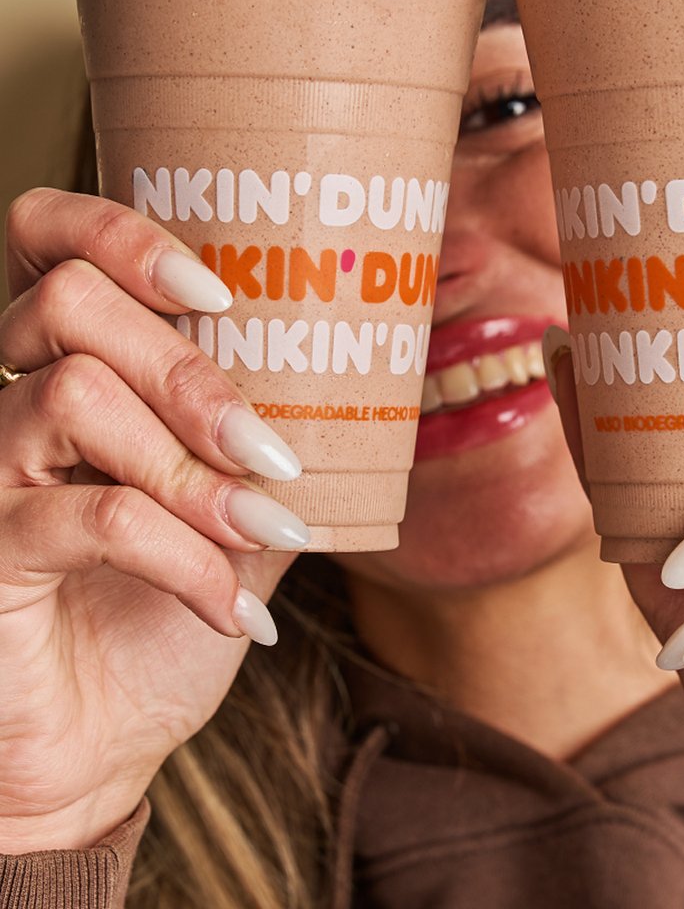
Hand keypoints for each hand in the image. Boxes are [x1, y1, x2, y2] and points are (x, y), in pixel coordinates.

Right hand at [0, 189, 308, 851]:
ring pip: (74, 395)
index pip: (46, 239)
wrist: (97, 746)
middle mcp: (7, 402)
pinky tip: (228, 610)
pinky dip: (184, 557)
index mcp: (66, 368)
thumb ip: (263, 444)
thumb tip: (352, 388)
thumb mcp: (233, 516)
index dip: (121, 234)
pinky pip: (91, 513)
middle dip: (188, 371)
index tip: (220, 293)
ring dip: (194, 468)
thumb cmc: (158, 618)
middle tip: (267, 450)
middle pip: (67, 302)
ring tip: (261, 529)